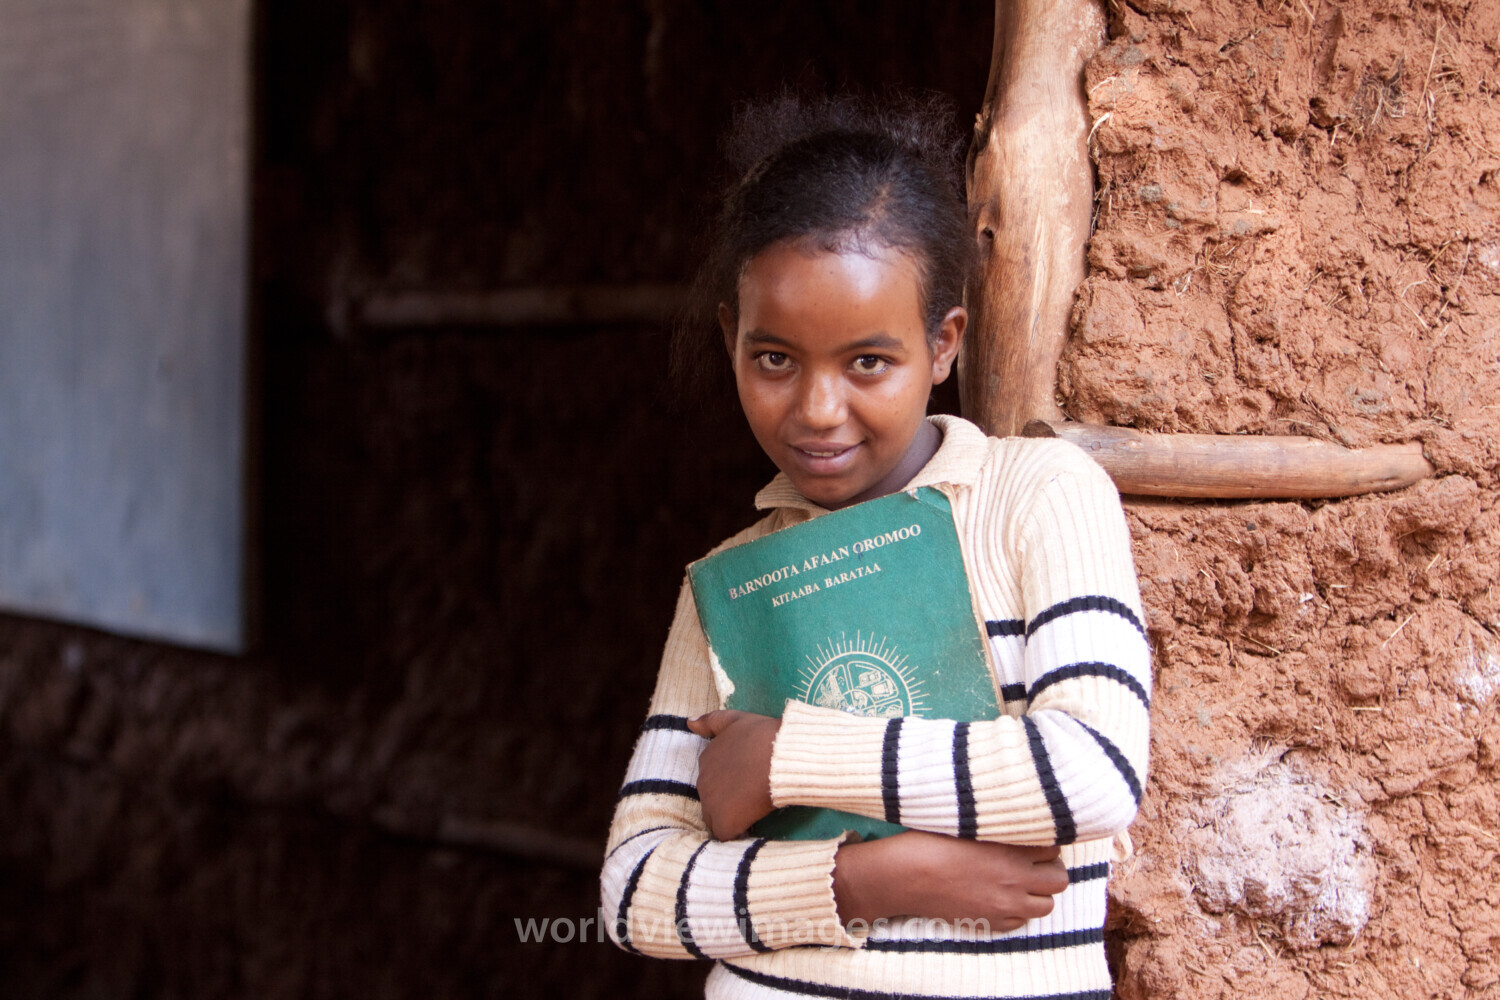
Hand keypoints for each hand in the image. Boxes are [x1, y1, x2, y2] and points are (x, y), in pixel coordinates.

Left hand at [686, 710, 780, 839]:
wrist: (780, 755)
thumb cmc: (763, 736)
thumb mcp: (735, 719)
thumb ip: (710, 721)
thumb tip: (689, 722)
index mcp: (706, 759)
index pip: (712, 780)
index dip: (730, 785)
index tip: (747, 783)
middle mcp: (703, 782)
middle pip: (712, 800)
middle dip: (728, 802)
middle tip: (752, 797)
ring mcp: (711, 803)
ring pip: (715, 819)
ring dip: (730, 818)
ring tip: (752, 813)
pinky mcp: (724, 822)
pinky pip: (725, 835)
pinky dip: (737, 833)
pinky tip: (751, 826)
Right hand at [832, 831, 1068, 931]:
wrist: (907, 876)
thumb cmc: (931, 841)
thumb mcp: (968, 823)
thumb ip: (998, 824)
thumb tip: (1016, 817)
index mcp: (1012, 849)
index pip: (1054, 847)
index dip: (1046, 843)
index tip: (1035, 840)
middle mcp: (1016, 879)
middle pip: (1059, 879)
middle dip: (1050, 869)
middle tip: (1033, 862)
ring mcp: (1005, 905)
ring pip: (1047, 905)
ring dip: (1038, 892)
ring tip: (1020, 882)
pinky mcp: (992, 923)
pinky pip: (1021, 922)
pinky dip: (1017, 911)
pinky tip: (1000, 897)